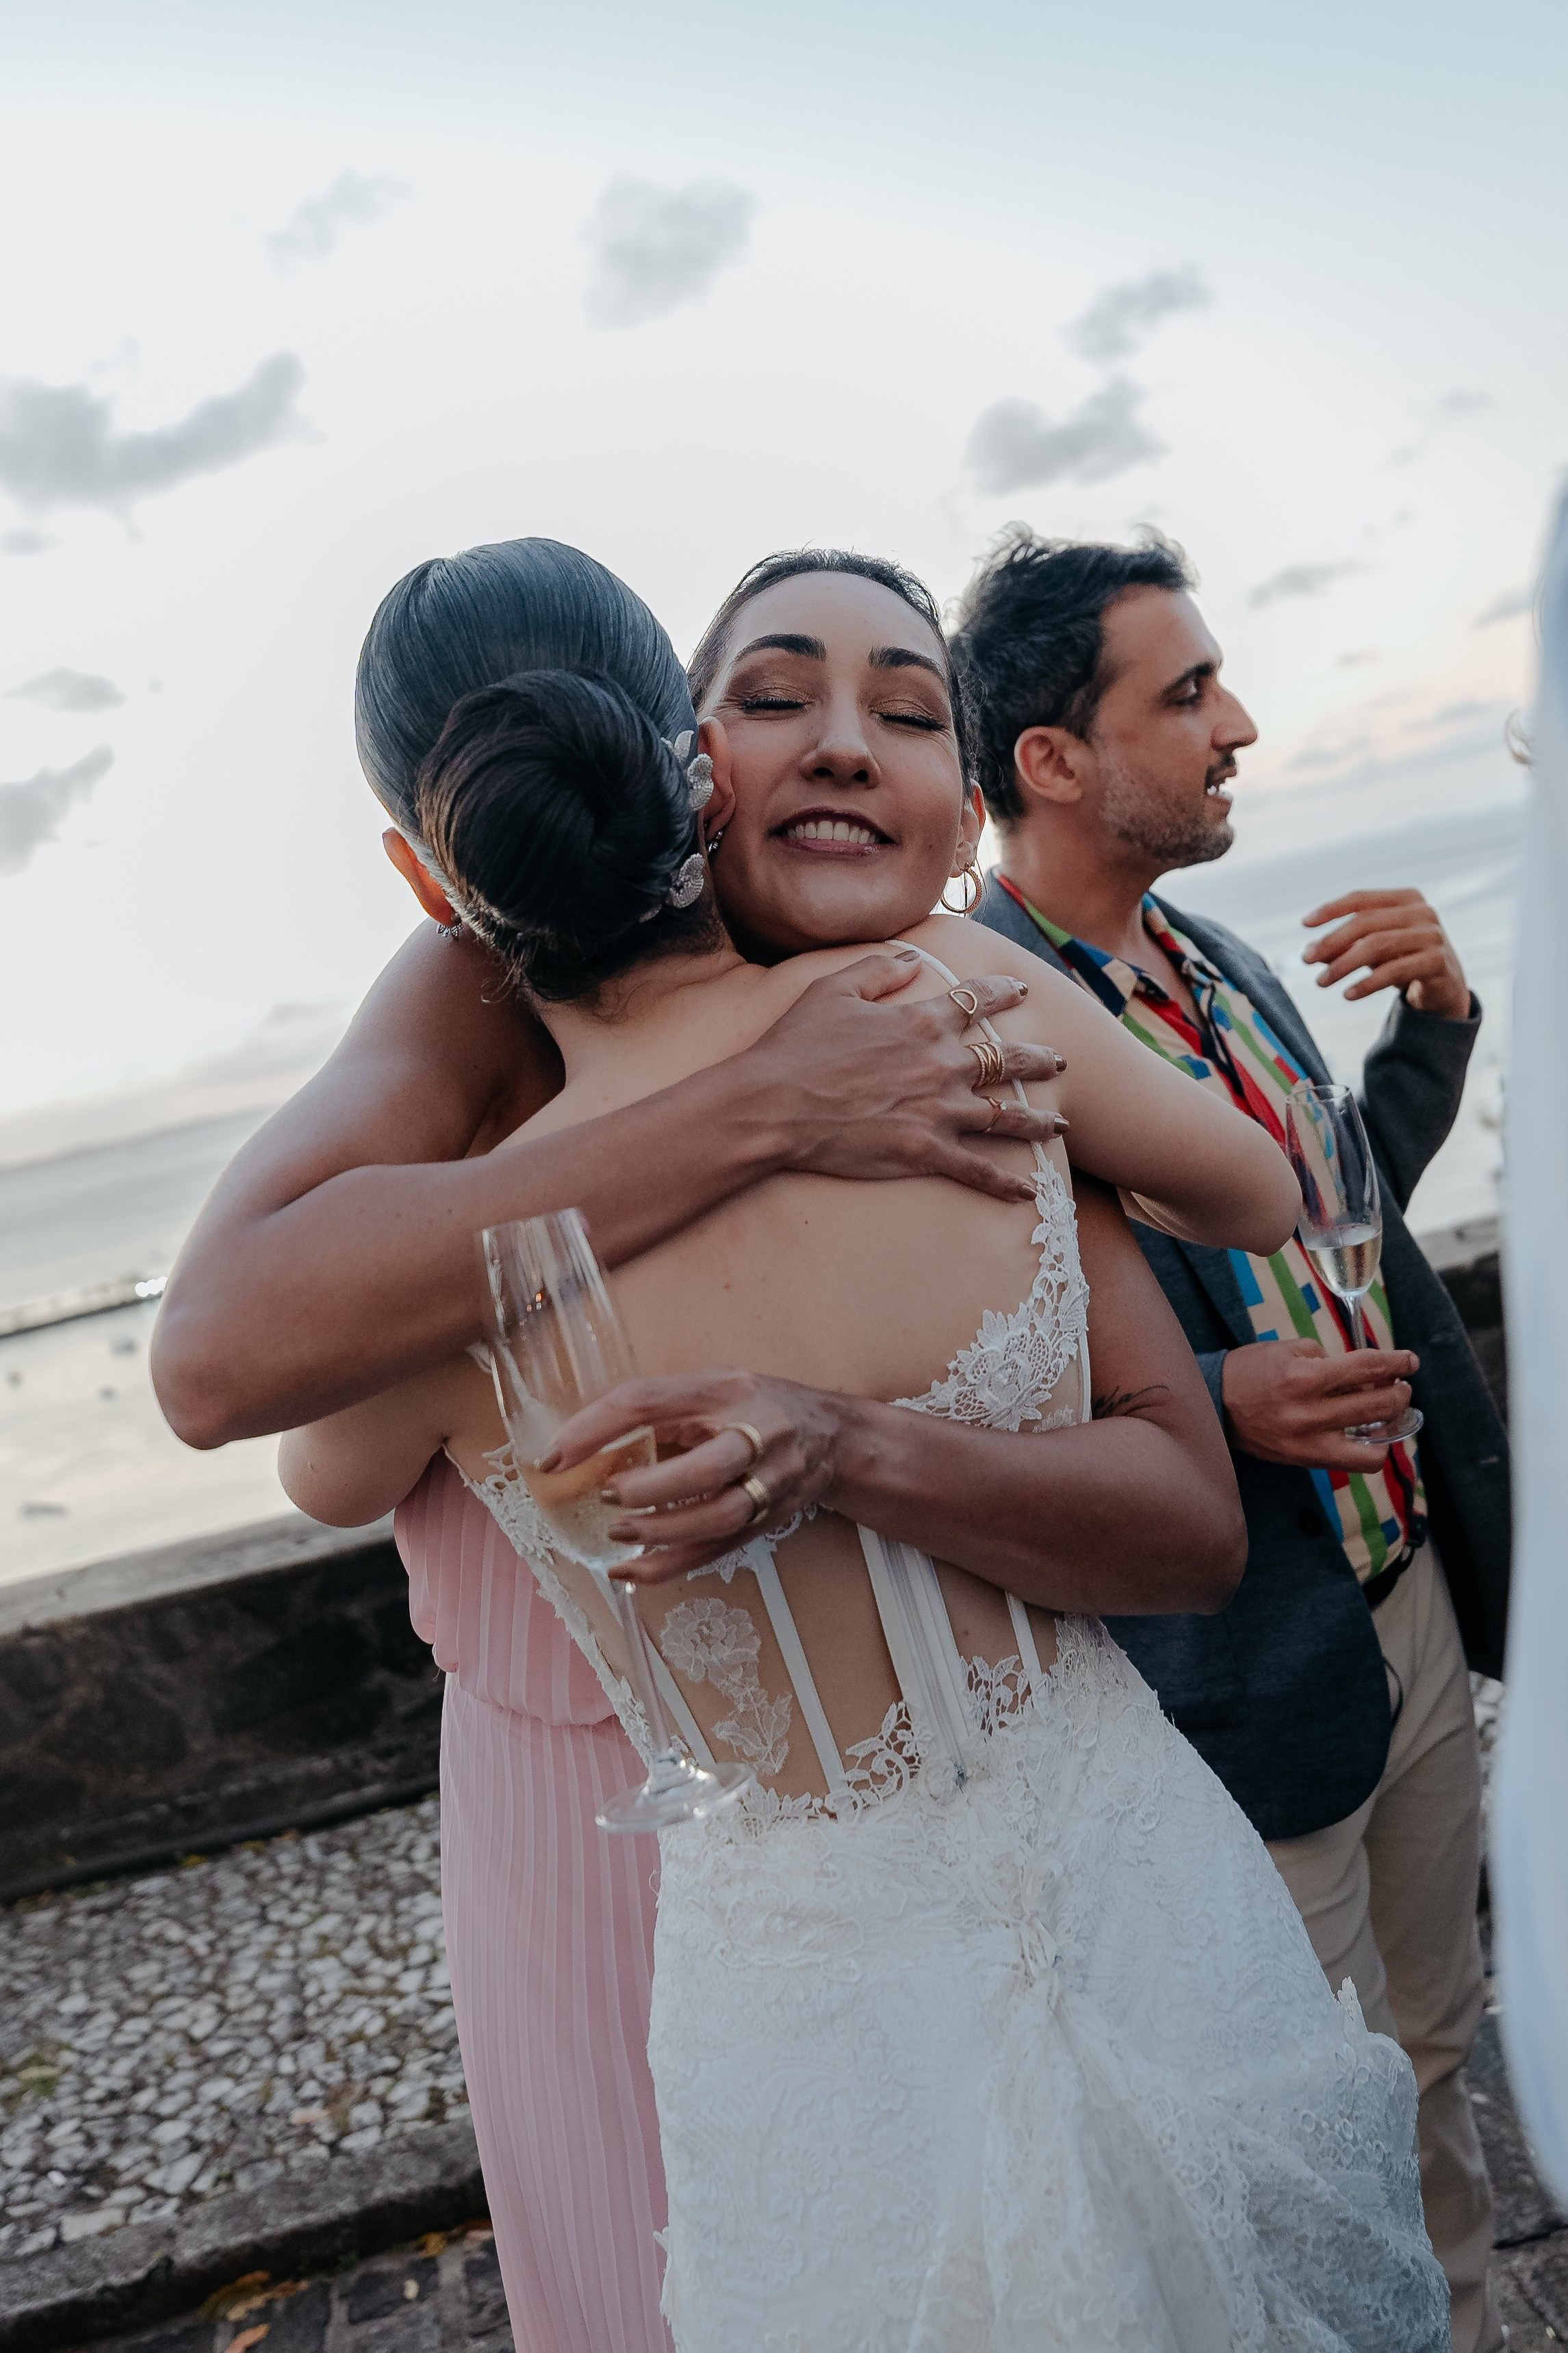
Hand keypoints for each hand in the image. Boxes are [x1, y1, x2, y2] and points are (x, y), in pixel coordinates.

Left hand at [543, 1368, 849, 1583]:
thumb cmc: (757, 1406)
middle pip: (705, 1468)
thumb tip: (583, 1440)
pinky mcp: (767, 1522)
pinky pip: (717, 1551)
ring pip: (718, 1518)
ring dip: (660, 1531)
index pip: (652, 1400)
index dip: (597, 1427)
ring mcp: (769, 1482)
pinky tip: (629, 1571)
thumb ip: (661, 1407)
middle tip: (606, 1496)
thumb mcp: (711, 1386)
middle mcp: (758, 1434)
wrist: (835, 1437)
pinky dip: (669, 1566)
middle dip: (649, 1489)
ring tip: (618, 1532)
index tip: (554, 1456)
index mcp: (728, 1389)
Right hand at [745, 951, 1066, 1206]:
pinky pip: (977, 1170)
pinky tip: (1028, 1192)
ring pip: (1005, 1118)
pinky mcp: (925, 1152)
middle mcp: (940, 1065)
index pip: (976, 1002)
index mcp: (920, 1022)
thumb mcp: (833, 989)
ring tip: (1061, 1124)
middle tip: (1060, 1062)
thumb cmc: (796, 1045)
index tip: (1021, 991)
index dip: (1003, 994)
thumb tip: (914, 958)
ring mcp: (937, 1111)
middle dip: (1039, 1061)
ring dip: (1038, 1122)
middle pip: (1006, 1061)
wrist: (774, 1104)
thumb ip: (879, 970)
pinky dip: (1005, 1183)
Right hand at [1220, 1338, 1419, 1470]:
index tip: (1410, 1361)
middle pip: (1379, 1405)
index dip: (1397, 1363)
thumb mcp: (1288, 1350)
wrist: (1215, 1404)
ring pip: (1374, 1445)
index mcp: (1306, 1377)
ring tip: (1390, 1411)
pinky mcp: (1306, 1460)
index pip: (1368, 1368)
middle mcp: (1311, 1413)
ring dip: (1392, 1423)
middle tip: (1401, 1385)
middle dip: (1400, 1392)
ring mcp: (1309, 1443)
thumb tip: (1361, 1372)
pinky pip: (1354, 1463)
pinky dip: (1371, 1451)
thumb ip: (1327, 1358)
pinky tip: (1370, 1436)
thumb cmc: (1250, 1371)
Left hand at [1301, 889, 1470, 1019]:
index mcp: (1405, 899)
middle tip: (1307, 959)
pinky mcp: (1437, 961)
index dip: (1331, 910)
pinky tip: (1348, 994)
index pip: (1361, 899)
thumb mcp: (1372, 951)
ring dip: (1344, 964)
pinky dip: (1368, 983)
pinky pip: (1395, 970)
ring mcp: (1432, 934)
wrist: (1444, 987)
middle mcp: (1421, 911)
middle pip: (1366, 922)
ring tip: (1322, 981)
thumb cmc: (1403, 960)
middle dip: (1332, 941)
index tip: (1305, 924)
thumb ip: (1344, 947)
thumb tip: (1310, 952)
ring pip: (1378, 945)